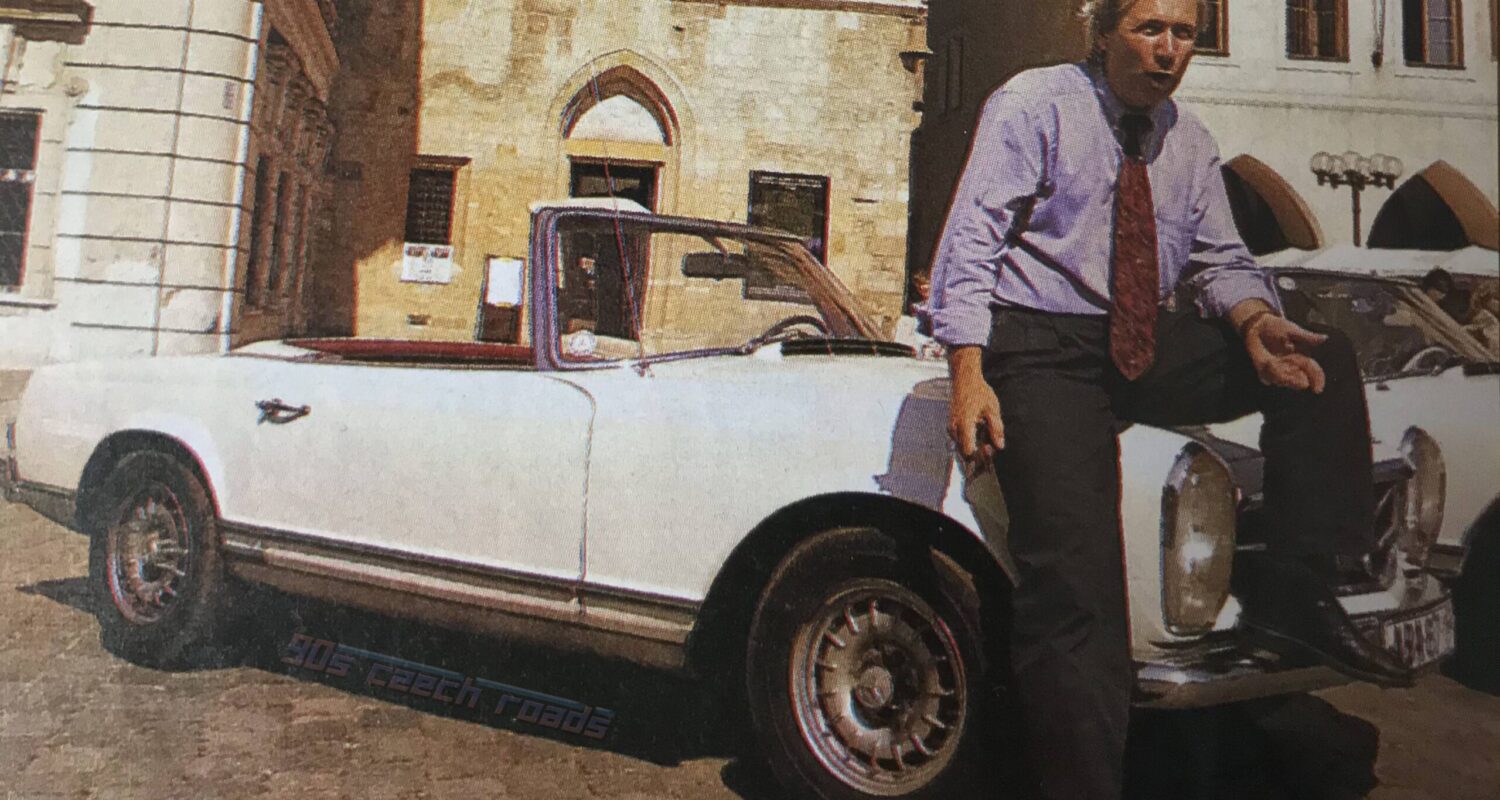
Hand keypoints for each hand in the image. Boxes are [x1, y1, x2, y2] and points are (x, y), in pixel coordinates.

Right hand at [947, 347, 1004, 475]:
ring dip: (971, 450)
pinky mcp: (951, 426)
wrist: (964, 380)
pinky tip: (977, 439)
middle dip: (976, 457)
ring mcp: (951, 427)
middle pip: (963, 452)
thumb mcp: (992, 409)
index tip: (988, 457)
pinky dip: (967, 443)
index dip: (978, 458)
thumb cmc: (979, 392)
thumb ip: (996, 428)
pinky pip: (957, 441)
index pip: (968, 451)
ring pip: (959, 448)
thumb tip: (1000, 446)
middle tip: (988, 454)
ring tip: (984, 447)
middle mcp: (954, 428)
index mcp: (965, 424)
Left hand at [1242, 313, 1327, 392]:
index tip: (1317, 389)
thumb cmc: (1277, 327)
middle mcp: (1292, 366)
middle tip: (1296, 381)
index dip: (1317, 380)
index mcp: (1302, 358)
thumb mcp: (1292, 330)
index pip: (1313, 371)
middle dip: (1296, 382)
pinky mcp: (1265, 371)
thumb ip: (1307, 337)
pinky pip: (1268, 378)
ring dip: (1280, 375)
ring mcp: (1278, 370)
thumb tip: (1325, 338)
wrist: (1258, 326)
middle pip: (1299, 380)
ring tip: (1272, 362)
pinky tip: (1267, 363)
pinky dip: (1268, 373)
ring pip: (1283, 381)